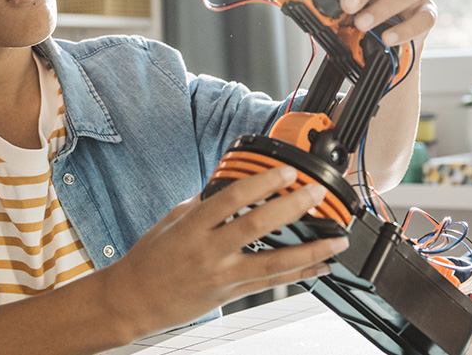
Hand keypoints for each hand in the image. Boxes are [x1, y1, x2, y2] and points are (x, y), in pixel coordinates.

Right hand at [99, 166, 349, 340]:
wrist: (134, 299)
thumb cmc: (150, 259)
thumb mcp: (173, 220)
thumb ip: (205, 204)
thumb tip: (233, 184)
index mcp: (192, 226)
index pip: (232, 199)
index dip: (262, 183)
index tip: (286, 172)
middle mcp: (209, 251)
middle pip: (258, 226)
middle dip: (293, 208)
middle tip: (316, 194)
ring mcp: (222, 276)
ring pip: (275, 262)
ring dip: (311, 250)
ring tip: (336, 239)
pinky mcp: (231, 294)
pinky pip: (272, 283)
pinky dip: (300, 274)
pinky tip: (320, 266)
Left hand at [338, 0, 435, 46]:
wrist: (384, 37)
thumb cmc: (365, 12)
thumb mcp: (348, 3)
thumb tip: (319, 7)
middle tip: (348, 5)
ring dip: (383, 8)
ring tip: (362, 24)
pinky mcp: (428, 12)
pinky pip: (423, 18)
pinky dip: (404, 29)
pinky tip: (387, 38)